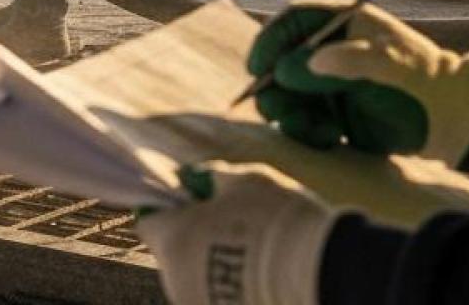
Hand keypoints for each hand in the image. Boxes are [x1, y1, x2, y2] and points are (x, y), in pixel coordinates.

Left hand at [135, 162, 334, 304]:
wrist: (320, 272)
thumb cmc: (277, 219)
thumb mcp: (244, 181)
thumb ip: (210, 178)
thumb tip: (193, 176)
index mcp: (173, 241)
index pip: (149, 222)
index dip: (166, 208)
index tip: (189, 201)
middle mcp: (176, 279)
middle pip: (172, 252)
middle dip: (193, 237)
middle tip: (230, 224)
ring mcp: (199, 303)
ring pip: (195, 276)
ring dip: (213, 263)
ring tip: (251, 252)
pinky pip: (217, 295)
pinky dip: (231, 284)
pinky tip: (259, 274)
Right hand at [248, 0, 468, 162]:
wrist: (455, 124)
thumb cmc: (424, 84)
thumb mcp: (384, 66)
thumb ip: (338, 64)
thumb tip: (289, 68)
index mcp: (345, 25)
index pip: (295, 21)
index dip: (272, 40)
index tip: (259, 68)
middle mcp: (332, 52)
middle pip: (282, 60)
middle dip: (275, 86)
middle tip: (275, 110)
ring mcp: (332, 84)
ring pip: (288, 95)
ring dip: (292, 114)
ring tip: (319, 130)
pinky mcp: (335, 114)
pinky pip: (304, 121)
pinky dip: (308, 131)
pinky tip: (331, 138)